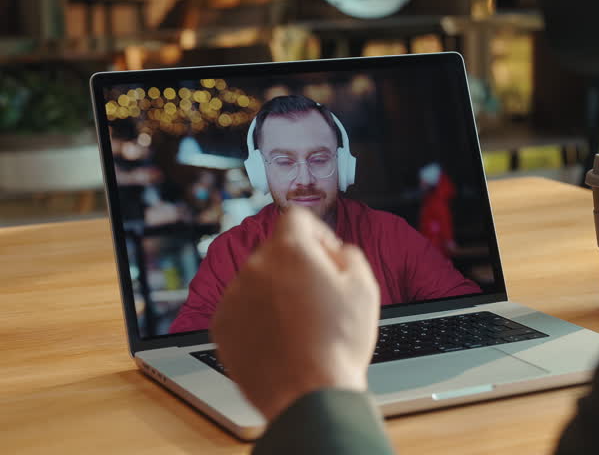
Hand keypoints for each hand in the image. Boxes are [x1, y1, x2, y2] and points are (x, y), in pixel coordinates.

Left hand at [211, 206, 379, 421]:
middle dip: (296, 266)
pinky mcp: (220, 327)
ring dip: (275, 292)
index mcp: (289, 251)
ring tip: (300, 324)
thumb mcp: (364, 287)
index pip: (295, 217)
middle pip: (275, 251)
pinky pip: (241, 309)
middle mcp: (254, 267)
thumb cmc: (339, 342)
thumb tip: (334, 251)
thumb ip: (348, 254)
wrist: (309, 394)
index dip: (317, 233)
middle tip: (320, 296)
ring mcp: (233, 298)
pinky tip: (281, 338)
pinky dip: (258, 317)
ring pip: (257, 281)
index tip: (326, 255)